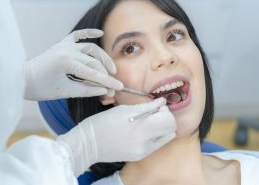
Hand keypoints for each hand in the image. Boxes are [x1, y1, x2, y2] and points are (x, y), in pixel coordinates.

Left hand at [24, 29, 122, 100]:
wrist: (21, 79)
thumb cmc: (39, 88)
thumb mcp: (64, 91)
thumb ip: (86, 90)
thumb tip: (104, 90)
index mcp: (66, 62)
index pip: (93, 73)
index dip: (107, 82)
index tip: (119, 88)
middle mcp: (67, 50)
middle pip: (94, 61)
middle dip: (105, 74)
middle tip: (112, 85)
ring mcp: (64, 45)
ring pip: (90, 48)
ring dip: (102, 58)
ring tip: (110, 69)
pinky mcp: (61, 44)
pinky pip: (77, 35)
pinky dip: (89, 33)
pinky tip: (100, 32)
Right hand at [56, 98, 175, 175]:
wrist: (88, 144)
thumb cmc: (102, 123)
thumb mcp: (123, 110)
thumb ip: (145, 107)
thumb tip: (161, 102)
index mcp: (141, 128)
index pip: (168, 120)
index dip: (164, 110)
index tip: (155, 105)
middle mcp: (146, 142)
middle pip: (170, 129)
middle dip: (165, 118)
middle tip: (153, 112)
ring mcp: (143, 151)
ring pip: (164, 137)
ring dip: (160, 127)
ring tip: (147, 121)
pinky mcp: (139, 156)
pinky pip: (155, 144)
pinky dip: (153, 135)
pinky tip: (140, 130)